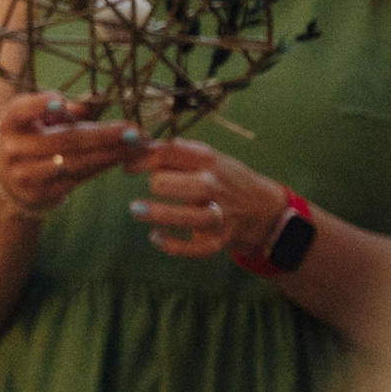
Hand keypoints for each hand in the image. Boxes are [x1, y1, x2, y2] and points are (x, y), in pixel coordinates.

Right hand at [0, 91, 143, 217]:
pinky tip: (124, 156)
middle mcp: (14, 149)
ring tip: (137, 144)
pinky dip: (104, 165)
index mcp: (11, 122)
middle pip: (63, 139)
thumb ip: (70, 107)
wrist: (9, 179)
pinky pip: (79, 177)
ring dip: (111, 153)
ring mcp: (26, 174)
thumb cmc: (32, 136)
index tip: (61, 101)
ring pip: (75, 162)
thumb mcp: (42, 118)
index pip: (21, 111)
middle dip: (102, 134)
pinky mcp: (42, 193)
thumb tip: (99, 94)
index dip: (39, 105)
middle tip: (133, 130)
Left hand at [126, 137, 287, 261]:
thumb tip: (139, 142)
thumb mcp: (206, 157)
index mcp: (208, 160)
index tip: (127, 166)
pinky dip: (176, 246)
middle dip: (163, 184)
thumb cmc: (222, 178)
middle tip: (148, 186)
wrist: (263, 210)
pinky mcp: (220, 240)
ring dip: (163, 214)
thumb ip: (175, 151)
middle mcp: (216, 186)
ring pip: (195, 217)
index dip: (146, 158)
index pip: (175, 154)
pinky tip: (154, 237)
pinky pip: (199, 248)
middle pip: (193, 184)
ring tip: (135, 209)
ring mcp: (220, 214)